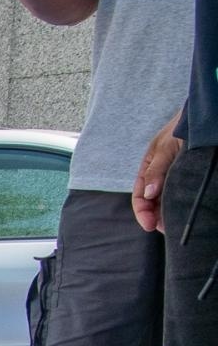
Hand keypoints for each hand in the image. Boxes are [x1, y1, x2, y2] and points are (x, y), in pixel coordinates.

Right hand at [133, 113, 183, 233]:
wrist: (203, 116)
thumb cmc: (181, 127)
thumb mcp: (165, 148)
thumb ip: (156, 170)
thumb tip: (149, 194)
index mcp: (148, 168)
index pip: (140, 195)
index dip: (143, 212)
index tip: (150, 225)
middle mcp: (159, 174)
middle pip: (152, 201)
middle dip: (156, 216)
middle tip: (165, 229)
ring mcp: (174, 176)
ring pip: (166, 199)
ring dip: (167, 212)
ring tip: (173, 224)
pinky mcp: (188, 176)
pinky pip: (180, 193)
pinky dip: (180, 204)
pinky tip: (184, 211)